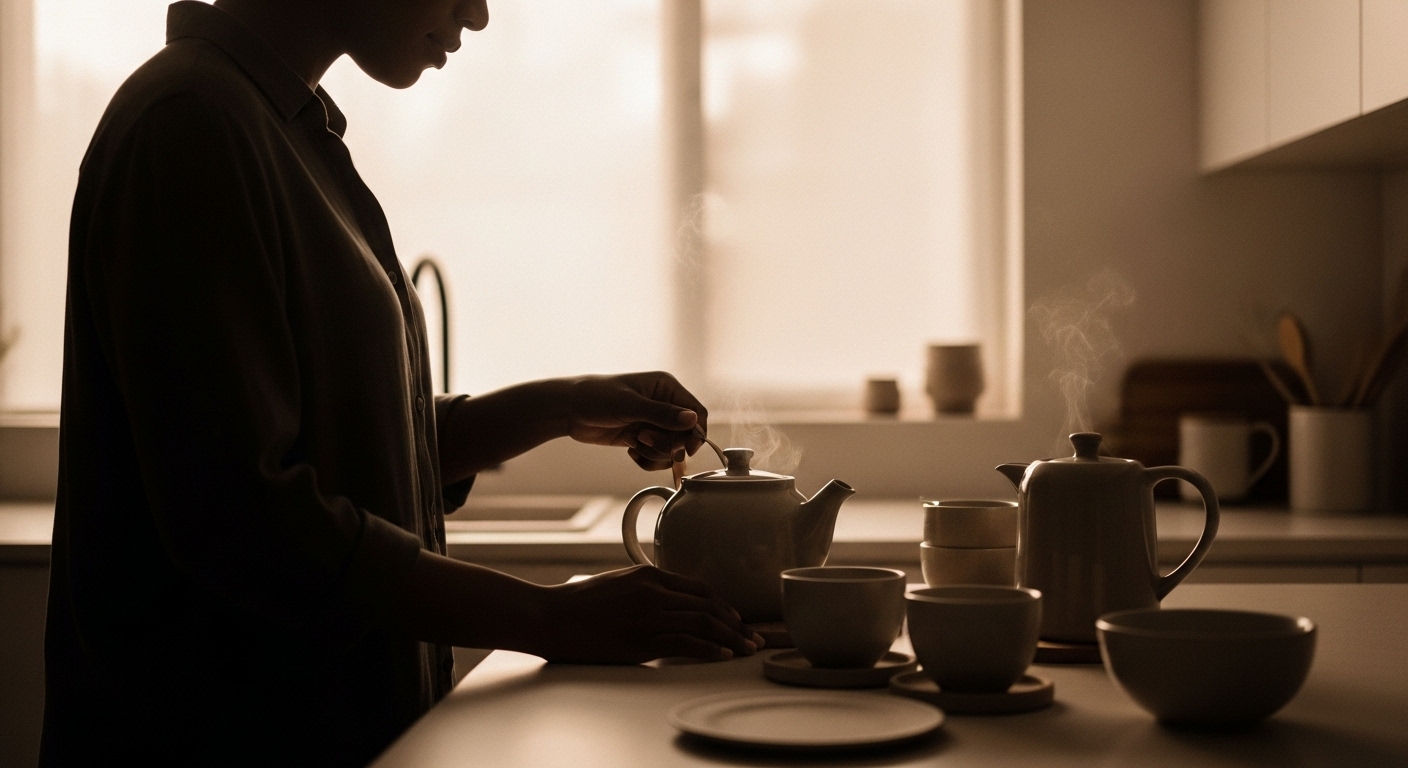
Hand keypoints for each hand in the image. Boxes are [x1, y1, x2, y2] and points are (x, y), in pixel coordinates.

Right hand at [528, 566, 762, 663]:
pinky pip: (685, 644)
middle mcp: (653, 591)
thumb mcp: (617, 582)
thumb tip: (668, 602)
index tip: (737, 618)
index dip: (723, 605)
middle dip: (736, 623)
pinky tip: (723, 655)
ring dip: (731, 638)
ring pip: (703, 624)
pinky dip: (709, 650)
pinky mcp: (640, 641)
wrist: (549, 616)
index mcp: (648, 574)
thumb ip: (645, 588)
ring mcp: (648, 616)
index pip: (699, 589)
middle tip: (753, 637)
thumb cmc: (578, 603)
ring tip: (746, 648)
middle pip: (708, 606)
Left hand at [560, 372, 707, 470]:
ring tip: (634, 441)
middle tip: (645, 440)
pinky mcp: (643, 437)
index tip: (684, 448)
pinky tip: (631, 450)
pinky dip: (647, 459)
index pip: (696, 412)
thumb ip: (663, 415)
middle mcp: (664, 404)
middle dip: (668, 443)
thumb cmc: (597, 397)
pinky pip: (657, 456)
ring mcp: (653, 422)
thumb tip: (693, 420)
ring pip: (671, 448)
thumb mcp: (630, 406)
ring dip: (655, 452)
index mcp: (666, 388)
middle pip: (685, 435)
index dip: (695, 433)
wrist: (569, 410)